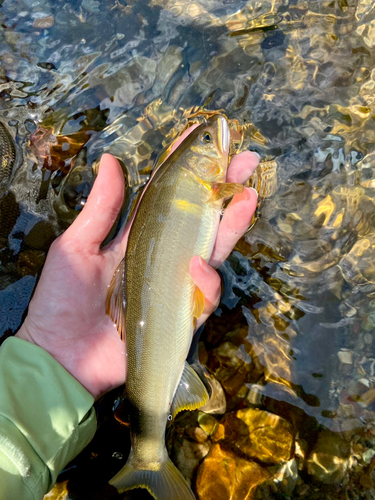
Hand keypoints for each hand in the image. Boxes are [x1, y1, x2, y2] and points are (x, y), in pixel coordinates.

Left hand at [16, 144, 258, 399]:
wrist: (61, 356)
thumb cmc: (63, 300)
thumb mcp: (76, 246)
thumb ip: (101, 209)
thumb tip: (112, 161)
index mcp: (137, 235)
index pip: (166, 195)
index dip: (184, 166)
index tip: (202, 136)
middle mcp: (163, 255)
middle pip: (201, 217)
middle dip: (224, 189)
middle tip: (246, 162)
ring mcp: (175, 283)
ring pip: (214, 250)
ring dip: (232, 225)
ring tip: (247, 198)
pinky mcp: (182, 314)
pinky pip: (205, 294)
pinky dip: (207, 279)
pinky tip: (198, 265)